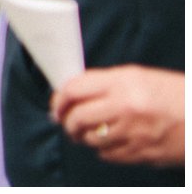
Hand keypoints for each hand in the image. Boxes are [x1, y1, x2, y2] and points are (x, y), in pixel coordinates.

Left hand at [52, 66, 185, 166]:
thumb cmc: (174, 94)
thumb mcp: (138, 77)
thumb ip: (105, 83)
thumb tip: (75, 93)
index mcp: (123, 83)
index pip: (74, 89)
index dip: (59, 98)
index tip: (57, 104)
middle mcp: (126, 107)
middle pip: (77, 117)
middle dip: (66, 120)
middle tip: (66, 121)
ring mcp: (135, 133)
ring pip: (90, 139)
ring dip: (82, 137)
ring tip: (84, 132)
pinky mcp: (143, 154)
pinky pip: (108, 155)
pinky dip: (103, 150)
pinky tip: (108, 142)